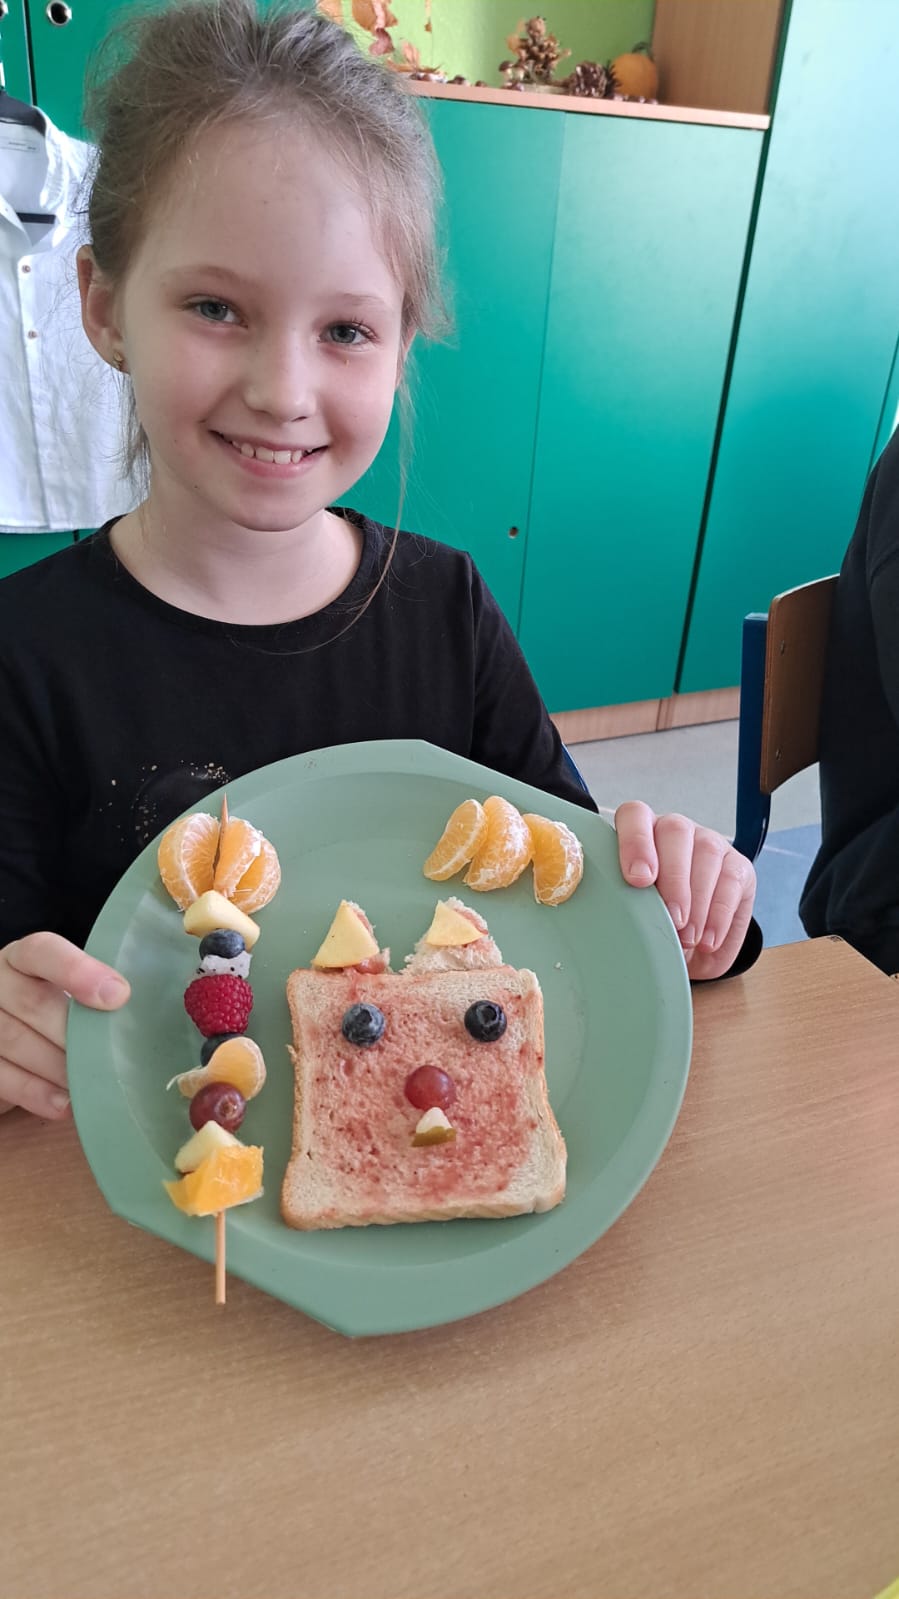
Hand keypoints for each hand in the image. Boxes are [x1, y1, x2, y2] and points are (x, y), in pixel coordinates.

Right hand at [0, 933, 130, 1119]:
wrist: (6, 1036)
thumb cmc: (50, 1013)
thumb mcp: (67, 993)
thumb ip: (94, 994)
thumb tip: (145, 1015)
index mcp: (22, 958)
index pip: (43, 951)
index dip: (77, 970)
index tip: (118, 995)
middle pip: (32, 1002)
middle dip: (73, 1034)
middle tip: (109, 1056)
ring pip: (14, 1041)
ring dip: (58, 1068)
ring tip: (93, 1084)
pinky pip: (1, 1076)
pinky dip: (35, 1093)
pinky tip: (64, 1103)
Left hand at [614, 802, 755, 980]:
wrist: (687, 947)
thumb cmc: (650, 923)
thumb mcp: (631, 915)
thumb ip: (619, 905)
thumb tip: (607, 913)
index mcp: (639, 833)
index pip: (634, 815)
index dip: (635, 842)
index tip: (637, 879)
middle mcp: (674, 831)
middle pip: (675, 831)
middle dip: (674, 878)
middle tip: (672, 919)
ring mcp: (708, 843)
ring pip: (707, 853)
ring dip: (698, 900)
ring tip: (688, 937)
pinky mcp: (737, 865)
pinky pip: (731, 880)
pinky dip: (719, 914)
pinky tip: (708, 939)